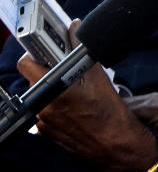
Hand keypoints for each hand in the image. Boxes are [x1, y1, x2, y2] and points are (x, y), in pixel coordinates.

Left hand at [17, 52, 157, 171]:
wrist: (116, 143)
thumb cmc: (109, 110)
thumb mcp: (97, 74)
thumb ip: (82, 49)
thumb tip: (75, 28)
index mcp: (50, 91)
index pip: (27, 63)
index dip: (37, 53)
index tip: (49, 50)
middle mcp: (42, 107)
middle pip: (36, 79)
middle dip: (50, 71)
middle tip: (69, 68)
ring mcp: (43, 122)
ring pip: (42, 95)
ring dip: (54, 89)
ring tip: (77, 89)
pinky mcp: (48, 132)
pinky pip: (47, 111)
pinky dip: (58, 104)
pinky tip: (76, 105)